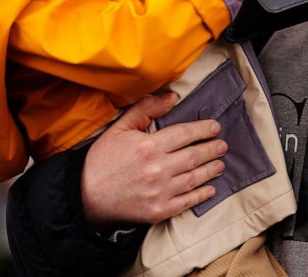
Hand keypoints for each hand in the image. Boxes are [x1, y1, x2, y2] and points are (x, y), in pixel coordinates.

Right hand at [81, 93, 227, 226]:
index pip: (185, 134)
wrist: (85, 195)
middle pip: (194, 156)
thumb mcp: (120, 127)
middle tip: (223, 145)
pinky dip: (201, 195)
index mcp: (149, 146)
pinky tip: (211, 189)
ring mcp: (160, 192)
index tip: (215, 127)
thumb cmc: (102, 159)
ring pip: (194, 178)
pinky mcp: (158, 211)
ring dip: (211, 170)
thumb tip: (172, 97)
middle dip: (212, 149)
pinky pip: (186, 202)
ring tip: (220, 164)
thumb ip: (146, 109)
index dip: (203, 129)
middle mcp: (158, 169)